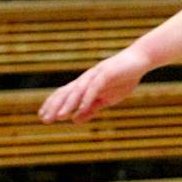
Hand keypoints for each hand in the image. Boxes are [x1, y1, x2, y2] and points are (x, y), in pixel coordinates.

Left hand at [38, 48, 152, 123]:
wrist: (139, 60)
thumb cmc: (123, 79)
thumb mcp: (107, 99)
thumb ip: (91, 108)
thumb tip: (75, 120)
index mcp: (84, 85)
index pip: (63, 95)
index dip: (52, 105)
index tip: (43, 118)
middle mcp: (85, 79)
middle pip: (66, 93)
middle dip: (55, 107)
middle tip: (45, 120)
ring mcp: (94, 75)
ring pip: (77, 91)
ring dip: (68, 104)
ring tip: (60, 116)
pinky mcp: (106, 73)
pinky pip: (94, 87)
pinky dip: (88, 97)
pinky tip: (82, 107)